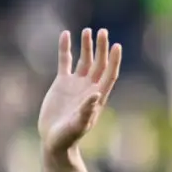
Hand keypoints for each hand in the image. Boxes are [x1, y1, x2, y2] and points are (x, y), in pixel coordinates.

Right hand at [38, 28, 121, 156]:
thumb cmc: (69, 136)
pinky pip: (65, 61)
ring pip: (84, 60)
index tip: (116, 46)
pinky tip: (65, 35)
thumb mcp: (78, 124)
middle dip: (101, 48)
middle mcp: (89, 87)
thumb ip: (87, 110)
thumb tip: (96, 93)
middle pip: (99, 63)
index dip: (114, 60)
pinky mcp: (62, 83)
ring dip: (86, 46)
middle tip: (103, 32)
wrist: (54, 140)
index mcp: (98, 97)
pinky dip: (65, 49)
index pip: (109, 74)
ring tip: (88, 31)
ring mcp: (76, 84)